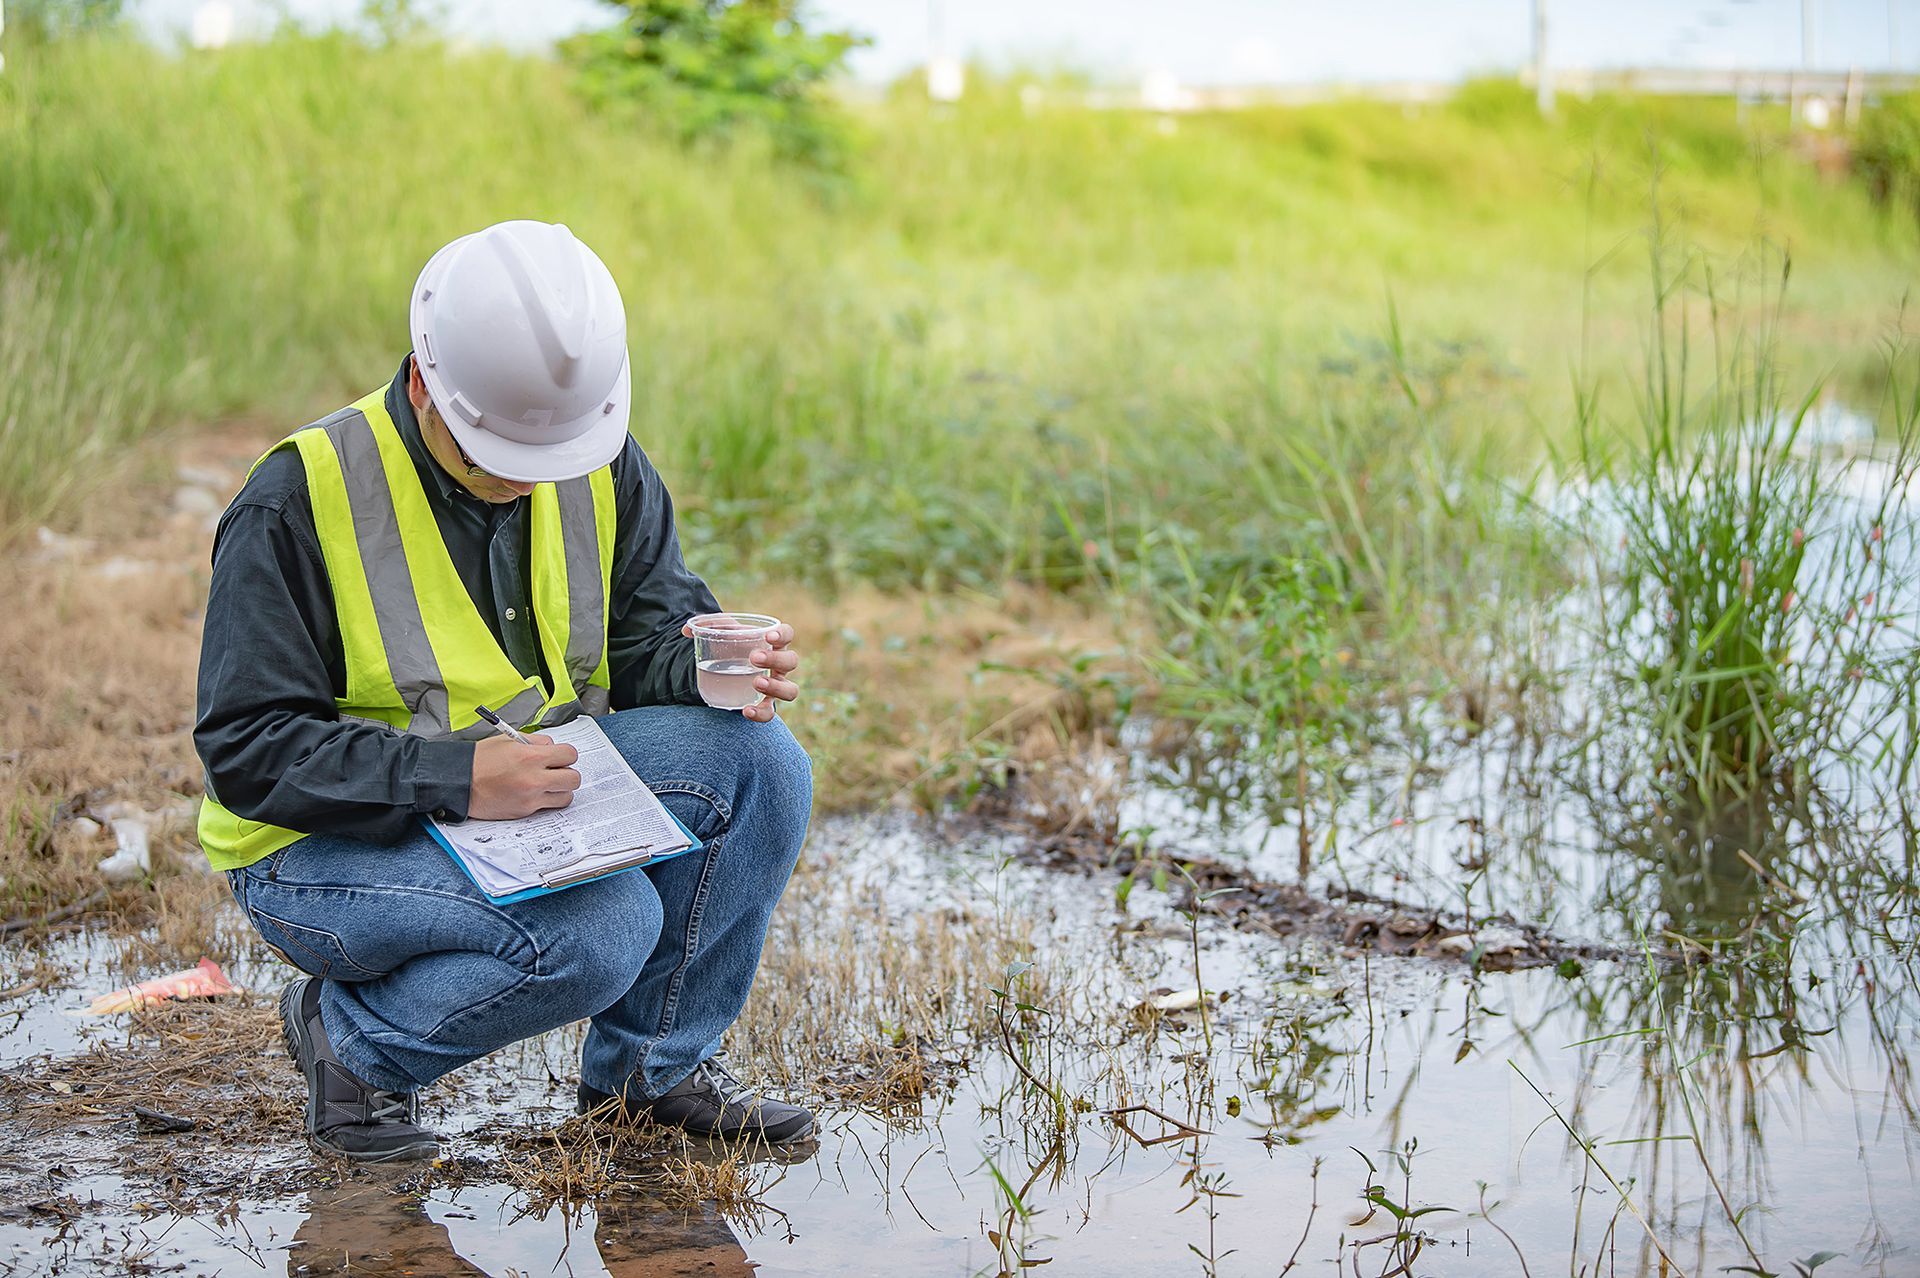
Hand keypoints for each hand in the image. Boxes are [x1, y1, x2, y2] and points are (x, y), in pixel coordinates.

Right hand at [468, 734, 580, 819]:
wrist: (460, 782)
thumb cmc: (480, 760)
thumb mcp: (509, 740)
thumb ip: (536, 742)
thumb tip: (552, 747)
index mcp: (531, 756)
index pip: (570, 755)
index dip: (565, 755)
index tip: (559, 756)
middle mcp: (534, 778)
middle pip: (574, 778)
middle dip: (567, 773)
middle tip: (556, 771)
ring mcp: (531, 797)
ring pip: (566, 796)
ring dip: (560, 790)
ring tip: (547, 784)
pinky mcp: (525, 811)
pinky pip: (549, 807)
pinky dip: (546, 800)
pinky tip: (535, 793)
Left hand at [682, 618, 799, 722]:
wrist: (725, 669)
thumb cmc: (729, 646)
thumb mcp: (720, 632)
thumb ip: (705, 626)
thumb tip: (686, 630)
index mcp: (772, 643)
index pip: (787, 634)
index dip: (782, 635)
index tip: (768, 637)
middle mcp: (778, 665)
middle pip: (791, 661)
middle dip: (775, 659)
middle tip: (754, 658)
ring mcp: (775, 686)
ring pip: (790, 690)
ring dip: (775, 687)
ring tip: (755, 683)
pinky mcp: (764, 704)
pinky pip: (770, 713)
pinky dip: (761, 713)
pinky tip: (746, 710)